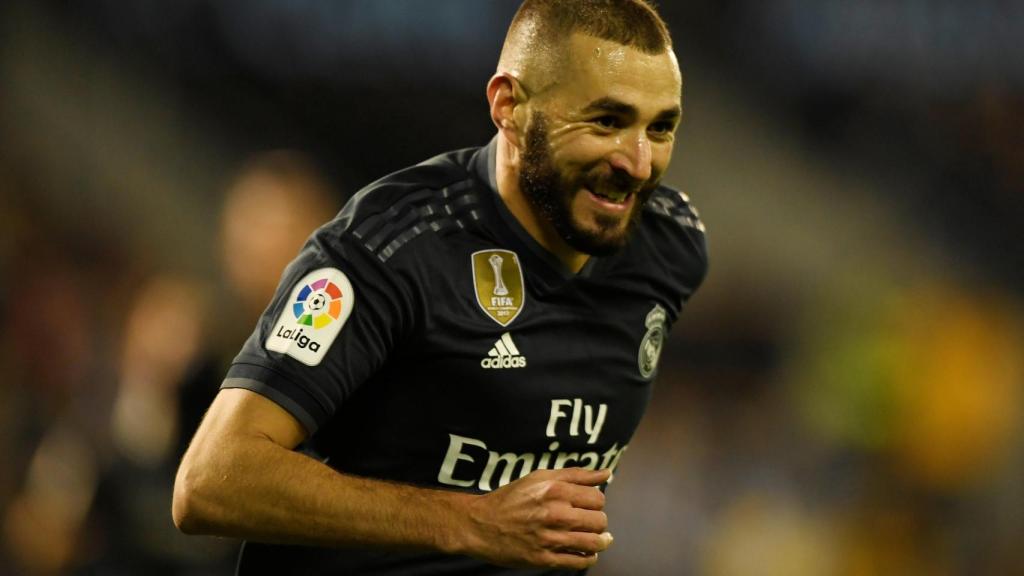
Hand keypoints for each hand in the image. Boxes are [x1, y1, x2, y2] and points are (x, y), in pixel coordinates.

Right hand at [462, 467, 613, 569]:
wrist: (481, 524)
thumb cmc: (511, 498)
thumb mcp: (539, 477)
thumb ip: (575, 475)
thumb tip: (606, 473)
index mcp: (555, 490)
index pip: (598, 499)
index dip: (596, 502)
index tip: (587, 505)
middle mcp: (555, 513)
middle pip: (600, 521)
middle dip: (598, 522)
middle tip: (587, 522)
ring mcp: (550, 538)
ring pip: (594, 543)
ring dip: (599, 541)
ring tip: (595, 539)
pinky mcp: (544, 559)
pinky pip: (579, 562)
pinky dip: (587, 558)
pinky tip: (582, 552)